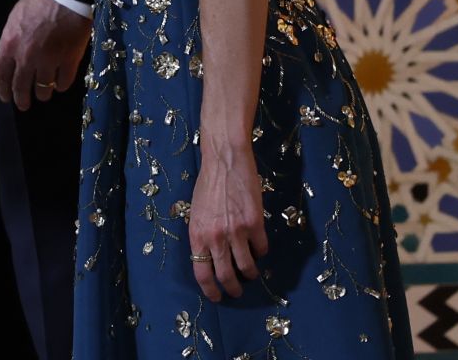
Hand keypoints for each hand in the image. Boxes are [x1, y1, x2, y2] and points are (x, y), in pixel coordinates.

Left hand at [0, 0, 90, 110]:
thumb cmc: (38, 0)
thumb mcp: (15, 20)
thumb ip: (13, 41)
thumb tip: (14, 58)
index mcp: (9, 45)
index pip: (1, 74)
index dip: (2, 89)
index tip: (5, 97)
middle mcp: (26, 57)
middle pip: (21, 86)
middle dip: (21, 99)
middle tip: (24, 105)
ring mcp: (49, 60)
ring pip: (44, 88)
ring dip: (43, 94)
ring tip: (45, 95)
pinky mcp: (69, 60)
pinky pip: (64, 82)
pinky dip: (62, 86)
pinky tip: (61, 84)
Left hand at [187, 143, 267, 300]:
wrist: (225, 161)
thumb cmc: (208, 185)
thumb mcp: (196, 214)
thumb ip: (202, 236)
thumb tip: (211, 258)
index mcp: (197, 235)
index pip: (202, 273)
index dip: (210, 290)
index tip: (217, 296)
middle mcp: (215, 237)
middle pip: (225, 275)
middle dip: (232, 289)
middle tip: (236, 291)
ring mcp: (236, 231)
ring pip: (246, 266)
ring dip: (250, 274)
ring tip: (250, 273)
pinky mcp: (255, 224)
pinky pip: (261, 249)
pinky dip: (261, 253)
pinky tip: (259, 249)